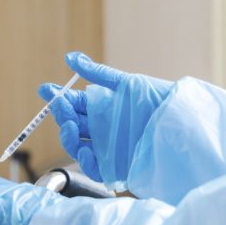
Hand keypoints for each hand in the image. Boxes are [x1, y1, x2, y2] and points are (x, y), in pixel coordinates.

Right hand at [40, 52, 171, 186]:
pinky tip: (85, 151)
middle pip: (71, 123)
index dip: (57, 97)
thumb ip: (96, 73)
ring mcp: (107, 147)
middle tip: (62, 109)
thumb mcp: (125, 84)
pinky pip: (92, 167)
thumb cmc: (156, 101)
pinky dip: (84, 160)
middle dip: (61, 115)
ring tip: (70, 128)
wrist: (179, 127)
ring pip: (76, 145)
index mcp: (103, 107)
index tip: (45, 90)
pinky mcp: (115, 166)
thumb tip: (70, 57)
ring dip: (67, 136)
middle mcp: (102, 127)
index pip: (73, 102)